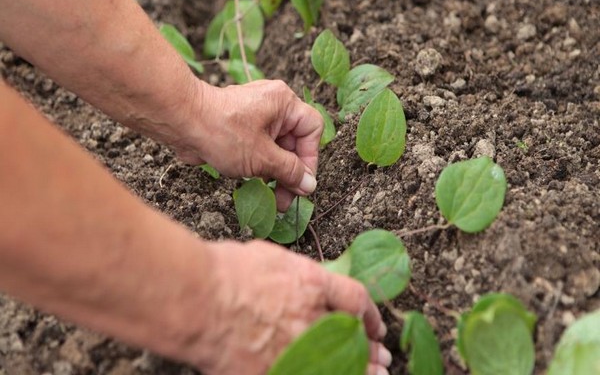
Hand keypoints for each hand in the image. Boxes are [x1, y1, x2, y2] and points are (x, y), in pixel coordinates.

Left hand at [175, 80, 323, 210]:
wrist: (181, 122)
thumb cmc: (222, 132)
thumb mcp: (262, 157)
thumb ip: (289, 171)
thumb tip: (308, 184)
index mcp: (284, 103)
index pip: (311, 129)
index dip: (310, 157)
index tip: (301, 181)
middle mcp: (273, 106)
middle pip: (294, 141)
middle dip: (291, 172)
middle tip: (286, 199)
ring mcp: (256, 116)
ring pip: (277, 148)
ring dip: (277, 173)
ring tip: (273, 198)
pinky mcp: (241, 128)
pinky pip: (260, 148)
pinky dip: (262, 166)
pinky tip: (259, 185)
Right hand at [188, 241, 390, 374]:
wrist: (196, 298)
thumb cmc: (223, 271)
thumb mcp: (267, 258)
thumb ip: (291, 274)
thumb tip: (299, 284)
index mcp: (312, 284)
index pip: (355, 299)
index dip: (369, 314)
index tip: (374, 324)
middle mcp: (311, 317)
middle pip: (354, 338)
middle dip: (370, 350)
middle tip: (381, 356)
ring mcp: (295, 348)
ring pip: (339, 365)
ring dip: (360, 372)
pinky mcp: (276, 372)